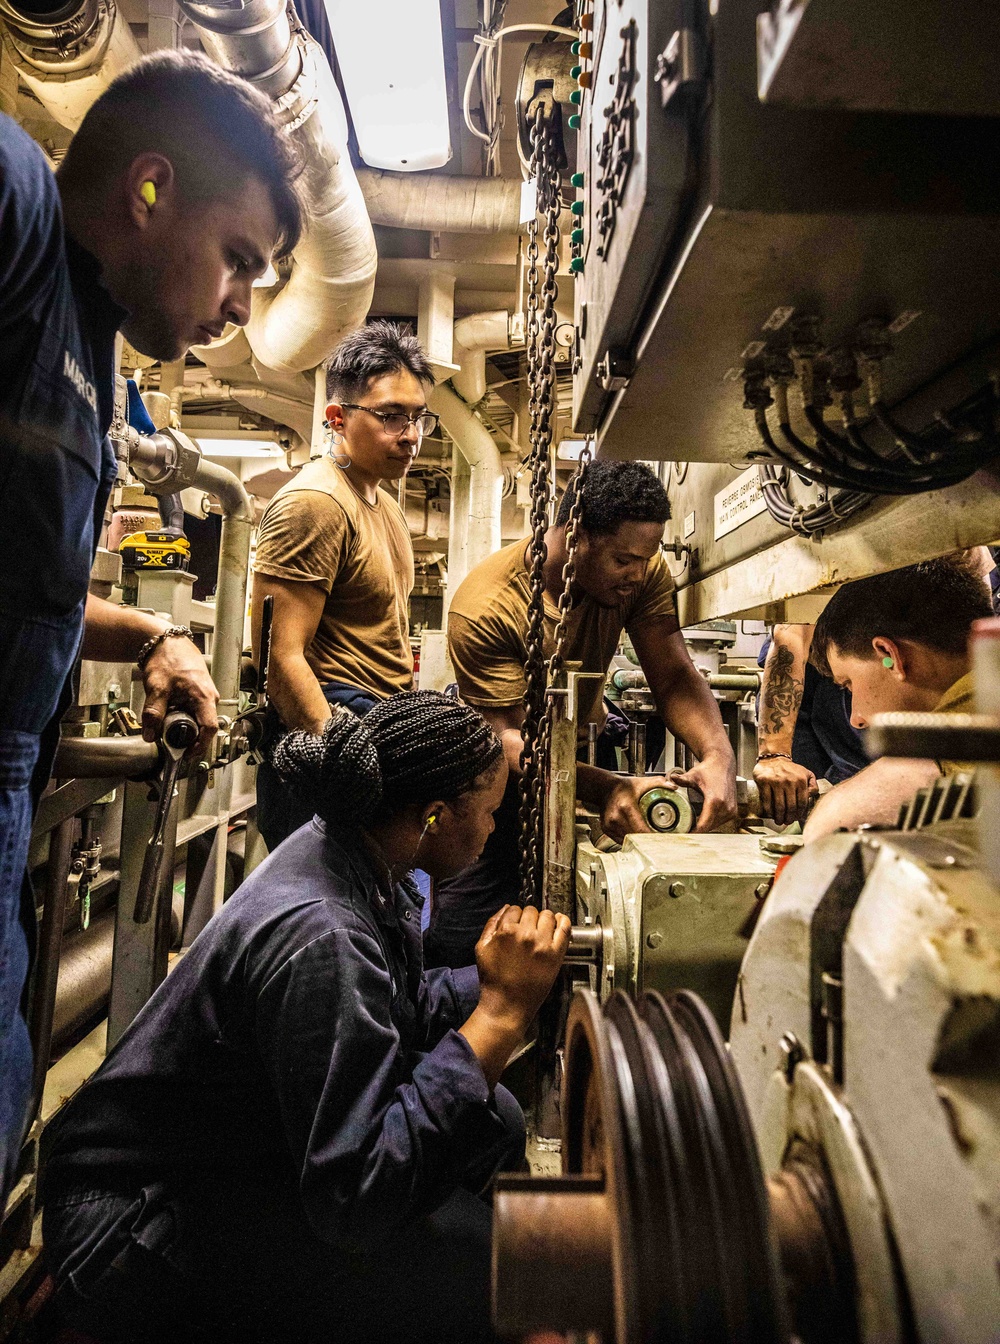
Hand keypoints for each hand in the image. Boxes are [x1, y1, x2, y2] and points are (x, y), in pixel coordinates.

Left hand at [141, 636, 219, 756]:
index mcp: (205, 697)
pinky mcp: (200, 692)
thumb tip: (150, 735)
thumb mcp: (157, 688)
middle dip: (186, 735)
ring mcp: (206, 694)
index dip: (200, 745)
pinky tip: (170, 709)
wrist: (167, 642)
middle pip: (203, 726)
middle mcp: (210, 697)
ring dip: (182, 723)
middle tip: (168, 736)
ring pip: (198, 718)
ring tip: (166, 718)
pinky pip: (195, 710)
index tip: (187, 754)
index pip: (210, 729)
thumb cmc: (167, 658)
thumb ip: (153, 713)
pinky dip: (182, 714)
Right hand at [474, 905, 570, 1036]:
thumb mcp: (482, 948)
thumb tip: (505, 909)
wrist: (506, 1005)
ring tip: (542, 928)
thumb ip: (491, 924)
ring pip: (548, 915)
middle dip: (529, 917)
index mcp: (506, 931)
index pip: (515, 909)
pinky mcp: (555, 954)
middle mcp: (525, 934)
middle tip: (528, 928)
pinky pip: (564, 929)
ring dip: (545, 919)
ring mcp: (542, 944)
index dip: (515, 915)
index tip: (518, 922)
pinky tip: (560, 922)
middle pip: (532, 910)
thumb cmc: (493, 980)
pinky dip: (563, 922)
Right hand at [599, 774, 675, 842]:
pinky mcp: (606, 829)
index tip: (662, 837)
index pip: (642, 830)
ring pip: (628, 841)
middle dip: (648, 841)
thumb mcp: (642, 782)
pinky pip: (620, 840)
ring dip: (638, 842)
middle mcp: (616, 818)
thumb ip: (659, 782)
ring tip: (648, 840)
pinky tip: (636, 837)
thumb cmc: (622, 786)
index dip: (653, 836)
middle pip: (635, 838)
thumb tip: (674, 787)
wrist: (604, 788)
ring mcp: (610, 825)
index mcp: (626, 808)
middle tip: (658, 841)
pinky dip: (629, 840)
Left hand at [672, 750, 737, 831]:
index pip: (704, 825)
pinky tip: (702, 820)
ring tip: (691, 826)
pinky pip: (720, 822)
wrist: (723, 764)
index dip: (693, 831)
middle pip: (709, 827)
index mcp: (715, 801)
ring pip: (715, 826)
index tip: (684, 833)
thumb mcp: (693, 775)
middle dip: (697, 830)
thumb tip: (672, 778)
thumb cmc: (709, 769)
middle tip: (684, 830)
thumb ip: (682, 779)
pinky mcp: (733, 811)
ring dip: (704, 827)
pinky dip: (711, 822)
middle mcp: (726, 807)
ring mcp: (731, 810)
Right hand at [754, 755, 817, 825]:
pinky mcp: (764, 782)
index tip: (797, 819)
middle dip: (789, 818)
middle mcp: (789, 781)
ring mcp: (776, 782)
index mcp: (801, 781)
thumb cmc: (790, 768)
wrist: (773, 757)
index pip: (802, 802)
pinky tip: (770, 814)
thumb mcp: (806, 773)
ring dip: (779, 816)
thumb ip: (813, 784)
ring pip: (779, 805)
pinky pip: (767, 800)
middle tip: (787, 822)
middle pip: (791, 806)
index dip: (800, 814)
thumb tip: (812, 796)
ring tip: (779, 821)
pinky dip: (769, 810)